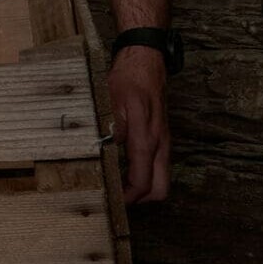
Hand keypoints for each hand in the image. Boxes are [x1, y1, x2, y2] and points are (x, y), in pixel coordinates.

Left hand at [108, 46, 170, 203]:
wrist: (145, 61)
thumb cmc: (128, 80)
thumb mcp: (110, 104)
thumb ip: (108, 131)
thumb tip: (100, 155)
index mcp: (147, 139)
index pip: (142, 182)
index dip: (127, 198)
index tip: (111, 202)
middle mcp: (159, 144)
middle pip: (159, 189)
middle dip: (140, 200)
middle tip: (116, 200)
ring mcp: (162, 141)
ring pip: (160, 178)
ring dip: (143, 188)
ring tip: (116, 188)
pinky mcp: (160, 137)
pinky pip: (157, 165)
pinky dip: (145, 175)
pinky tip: (123, 170)